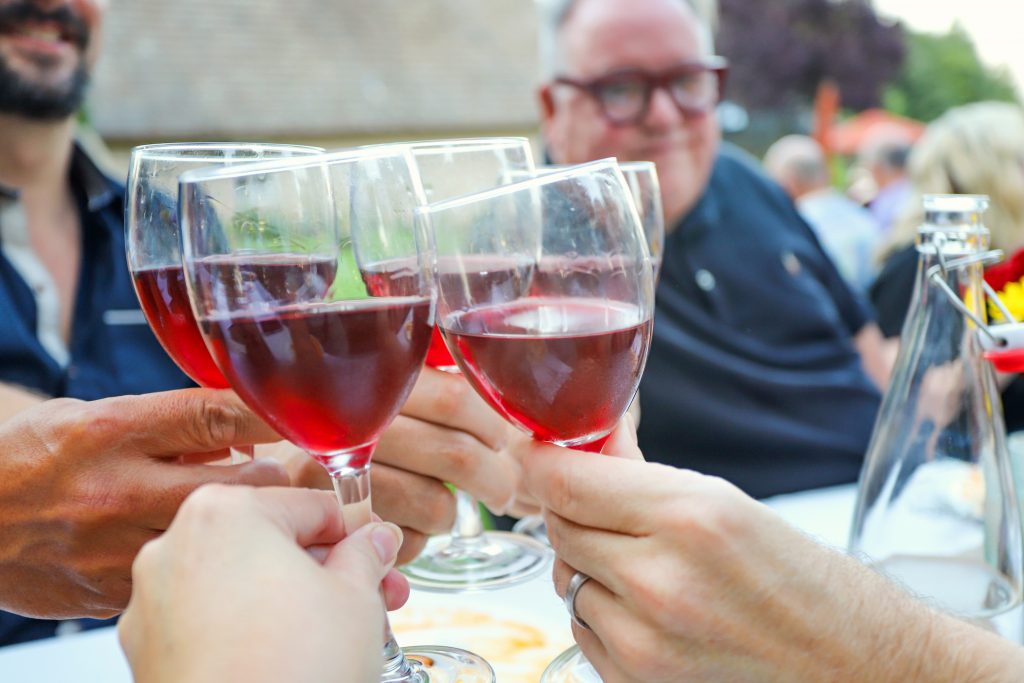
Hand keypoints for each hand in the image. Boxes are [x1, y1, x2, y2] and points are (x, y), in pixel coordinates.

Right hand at [0, 389, 288, 618]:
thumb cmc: (32, 458)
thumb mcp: (93, 417)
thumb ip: (167, 424)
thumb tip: (242, 430)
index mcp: (110, 431)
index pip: (215, 416)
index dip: (272, 416)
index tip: (306, 417)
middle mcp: (116, 488)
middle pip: (234, 486)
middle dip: (271, 480)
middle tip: (280, 476)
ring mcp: (114, 546)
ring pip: (215, 538)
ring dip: (241, 525)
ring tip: (243, 514)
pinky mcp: (112, 591)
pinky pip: (182, 576)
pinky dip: (201, 564)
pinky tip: (200, 554)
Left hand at [119, 486, 407, 682]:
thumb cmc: (292, 671)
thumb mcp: (356, 598)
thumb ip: (365, 555)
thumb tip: (374, 541)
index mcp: (225, 512)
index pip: (311, 505)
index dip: (356, 532)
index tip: (378, 552)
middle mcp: (175, 547)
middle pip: (273, 544)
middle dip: (328, 570)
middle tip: (373, 596)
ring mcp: (153, 602)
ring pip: (241, 583)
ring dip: (291, 600)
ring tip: (338, 632)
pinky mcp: (148, 652)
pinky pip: (210, 622)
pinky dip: (248, 630)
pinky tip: (289, 656)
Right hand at [280, 368, 517, 563]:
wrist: (247, 470)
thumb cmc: (320, 428)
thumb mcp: (359, 390)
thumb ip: (410, 387)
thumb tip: (490, 402)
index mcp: (366, 384)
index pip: (452, 401)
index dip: (489, 423)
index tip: (501, 437)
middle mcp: (350, 430)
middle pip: (456, 455)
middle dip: (494, 476)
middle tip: (502, 487)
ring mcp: (340, 484)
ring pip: (437, 506)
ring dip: (452, 512)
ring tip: (444, 505)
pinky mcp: (336, 530)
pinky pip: (408, 543)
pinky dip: (416, 539)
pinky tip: (402, 524)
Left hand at [520, 418, 1008, 682]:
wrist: (855, 666)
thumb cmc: (804, 581)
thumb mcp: (726, 503)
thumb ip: (642, 481)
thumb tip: (579, 456)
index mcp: (690, 517)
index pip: (567, 482)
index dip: (539, 462)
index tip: (531, 453)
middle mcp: (660, 582)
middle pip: (561, 527)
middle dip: (576, 512)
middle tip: (612, 511)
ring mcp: (646, 643)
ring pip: (569, 580)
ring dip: (592, 569)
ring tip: (651, 571)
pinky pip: (586, 631)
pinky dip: (605, 616)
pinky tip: (653, 613)